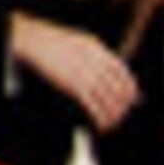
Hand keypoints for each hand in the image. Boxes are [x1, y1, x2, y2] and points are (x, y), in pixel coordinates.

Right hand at [12, 15, 142, 132]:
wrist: (32, 39)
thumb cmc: (52, 41)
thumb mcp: (79, 42)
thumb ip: (97, 56)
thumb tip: (111, 73)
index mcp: (96, 48)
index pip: (123, 71)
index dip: (130, 88)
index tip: (131, 100)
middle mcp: (94, 60)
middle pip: (117, 87)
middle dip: (122, 105)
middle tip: (120, 115)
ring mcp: (84, 71)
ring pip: (107, 99)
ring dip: (112, 115)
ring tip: (110, 124)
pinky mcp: (72, 83)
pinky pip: (92, 104)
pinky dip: (99, 117)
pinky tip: (100, 125)